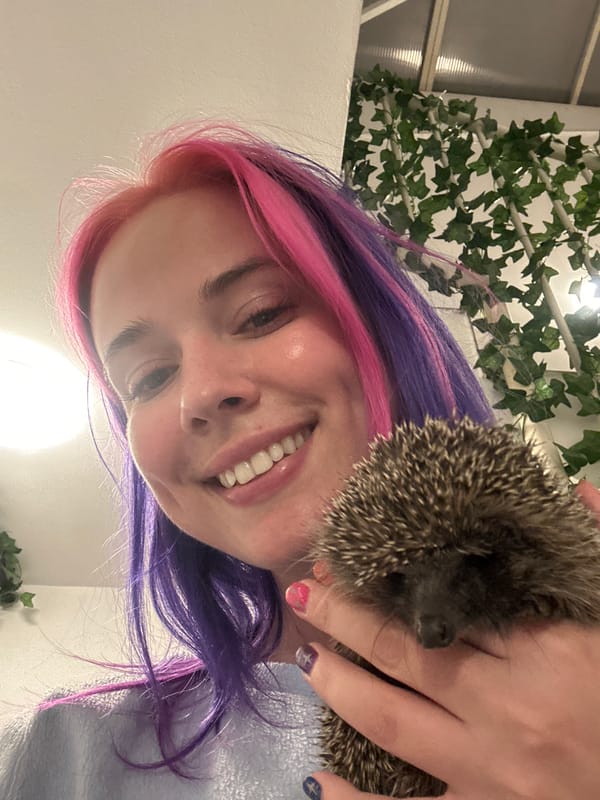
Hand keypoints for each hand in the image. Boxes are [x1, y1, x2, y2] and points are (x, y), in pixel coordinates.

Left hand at [286, 480, 599, 799]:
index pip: (458, 600)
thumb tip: (573, 489)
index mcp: (552, 652)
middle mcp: (510, 709)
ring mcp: (493, 772)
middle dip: (350, 618)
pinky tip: (316, 778)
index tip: (363, 553)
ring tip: (304, 653)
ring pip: (394, 720)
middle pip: (411, 651)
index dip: (402, 574)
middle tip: (308, 590)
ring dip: (341, 683)